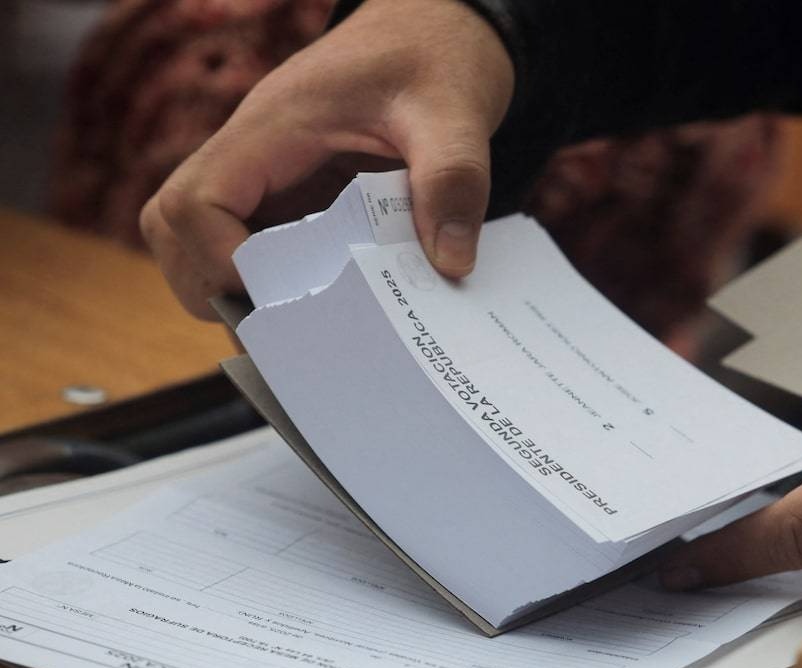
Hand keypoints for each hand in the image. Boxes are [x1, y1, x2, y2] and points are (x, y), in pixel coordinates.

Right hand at [140, 0, 513, 318]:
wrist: (437, 30)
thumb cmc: (434, 58)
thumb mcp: (455, 113)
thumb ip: (453, 180)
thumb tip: (449, 265)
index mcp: (275, 128)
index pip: (193, 202)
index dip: (216, 260)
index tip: (275, 295)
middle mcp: (257, 154)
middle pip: (174, 229)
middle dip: (213, 287)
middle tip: (283, 330)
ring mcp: (270, 176)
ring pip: (205, 242)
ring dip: (242, 290)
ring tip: (307, 327)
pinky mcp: (295, 194)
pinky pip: (259, 246)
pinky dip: (280, 284)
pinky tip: (334, 307)